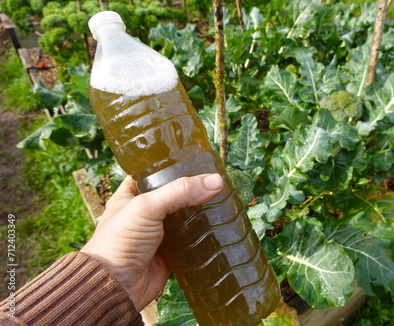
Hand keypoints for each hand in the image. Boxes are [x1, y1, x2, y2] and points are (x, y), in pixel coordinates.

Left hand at [81, 174, 223, 310]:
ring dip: (202, 210)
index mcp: (132, 194)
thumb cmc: (120, 242)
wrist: (116, 287)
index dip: (174, 164)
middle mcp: (146, 211)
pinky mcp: (171, 251)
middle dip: (194, 187)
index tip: (199, 157)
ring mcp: (160, 232)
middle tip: (217, 178)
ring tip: (225, 197)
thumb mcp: (147, 207)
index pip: (155, 171)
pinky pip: (192, 238)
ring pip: (186, 215)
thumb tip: (216, 181)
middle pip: (175, 193)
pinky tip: (221, 224)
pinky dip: (204, 233)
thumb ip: (180, 192)